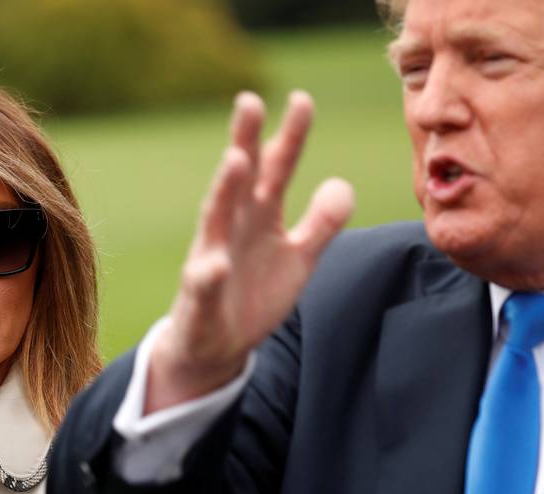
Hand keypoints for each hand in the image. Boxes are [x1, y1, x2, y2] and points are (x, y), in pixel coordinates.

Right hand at [146, 91, 354, 412]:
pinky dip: (207, 273)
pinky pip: (203, 283)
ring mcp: (212, 257)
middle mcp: (232, 227)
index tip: (302, 99)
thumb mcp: (298, 259)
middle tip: (250, 101)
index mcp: (259, 215)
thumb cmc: (254, 292)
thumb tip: (343, 184)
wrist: (216, 344)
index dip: (290, 137)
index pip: (275, 169)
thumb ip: (321, 224)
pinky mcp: (200, 296)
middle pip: (240, 179)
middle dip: (245, 141)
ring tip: (236, 160)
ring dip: (224, 189)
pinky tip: (214, 265)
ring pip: (216, 218)